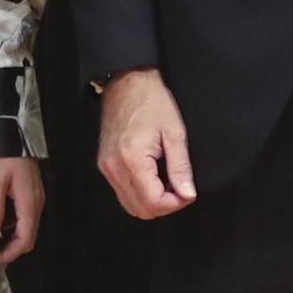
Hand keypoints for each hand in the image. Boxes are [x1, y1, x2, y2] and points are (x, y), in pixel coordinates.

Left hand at [0, 157, 44, 265]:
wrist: (13, 133)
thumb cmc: (4, 153)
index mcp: (29, 201)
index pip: (26, 238)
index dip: (11, 254)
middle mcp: (37, 201)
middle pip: (29, 236)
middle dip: (12, 249)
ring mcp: (36, 196)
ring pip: (27, 227)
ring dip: (12, 237)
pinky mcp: (31, 192)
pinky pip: (25, 215)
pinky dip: (13, 225)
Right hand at [97, 68, 196, 218]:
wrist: (128, 83)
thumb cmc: (151, 101)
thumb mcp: (175, 132)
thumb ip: (181, 167)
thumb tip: (187, 193)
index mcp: (132, 160)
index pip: (153, 203)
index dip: (175, 203)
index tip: (187, 192)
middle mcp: (114, 167)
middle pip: (140, 210)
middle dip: (164, 205)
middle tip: (180, 188)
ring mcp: (106, 167)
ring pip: (129, 204)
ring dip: (152, 201)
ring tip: (168, 181)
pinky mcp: (105, 164)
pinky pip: (122, 191)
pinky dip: (140, 192)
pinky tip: (154, 177)